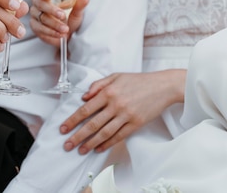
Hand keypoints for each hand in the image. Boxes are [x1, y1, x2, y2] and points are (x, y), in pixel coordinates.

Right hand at [29, 0, 88, 46]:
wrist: (68, 32)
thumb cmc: (70, 16)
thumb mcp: (77, 10)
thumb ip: (79, 4)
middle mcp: (38, 2)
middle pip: (39, 2)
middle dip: (51, 10)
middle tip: (63, 16)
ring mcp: (35, 14)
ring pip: (41, 17)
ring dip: (54, 24)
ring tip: (65, 29)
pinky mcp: (35, 26)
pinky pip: (40, 28)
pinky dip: (50, 32)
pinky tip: (59, 34)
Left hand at [60, 70, 185, 153]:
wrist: (162, 86)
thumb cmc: (138, 80)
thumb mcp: (116, 76)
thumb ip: (98, 85)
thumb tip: (84, 97)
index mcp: (108, 92)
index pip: (86, 109)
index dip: (73, 120)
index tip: (63, 128)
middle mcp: (115, 104)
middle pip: (92, 124)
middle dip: (77, 136)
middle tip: (67, 145)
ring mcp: (126, 115)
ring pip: (104, 133)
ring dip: (90, 143)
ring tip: (81, 150)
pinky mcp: (136, 124)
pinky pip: (119, 136)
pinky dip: (107, 144)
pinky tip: (99, 148)